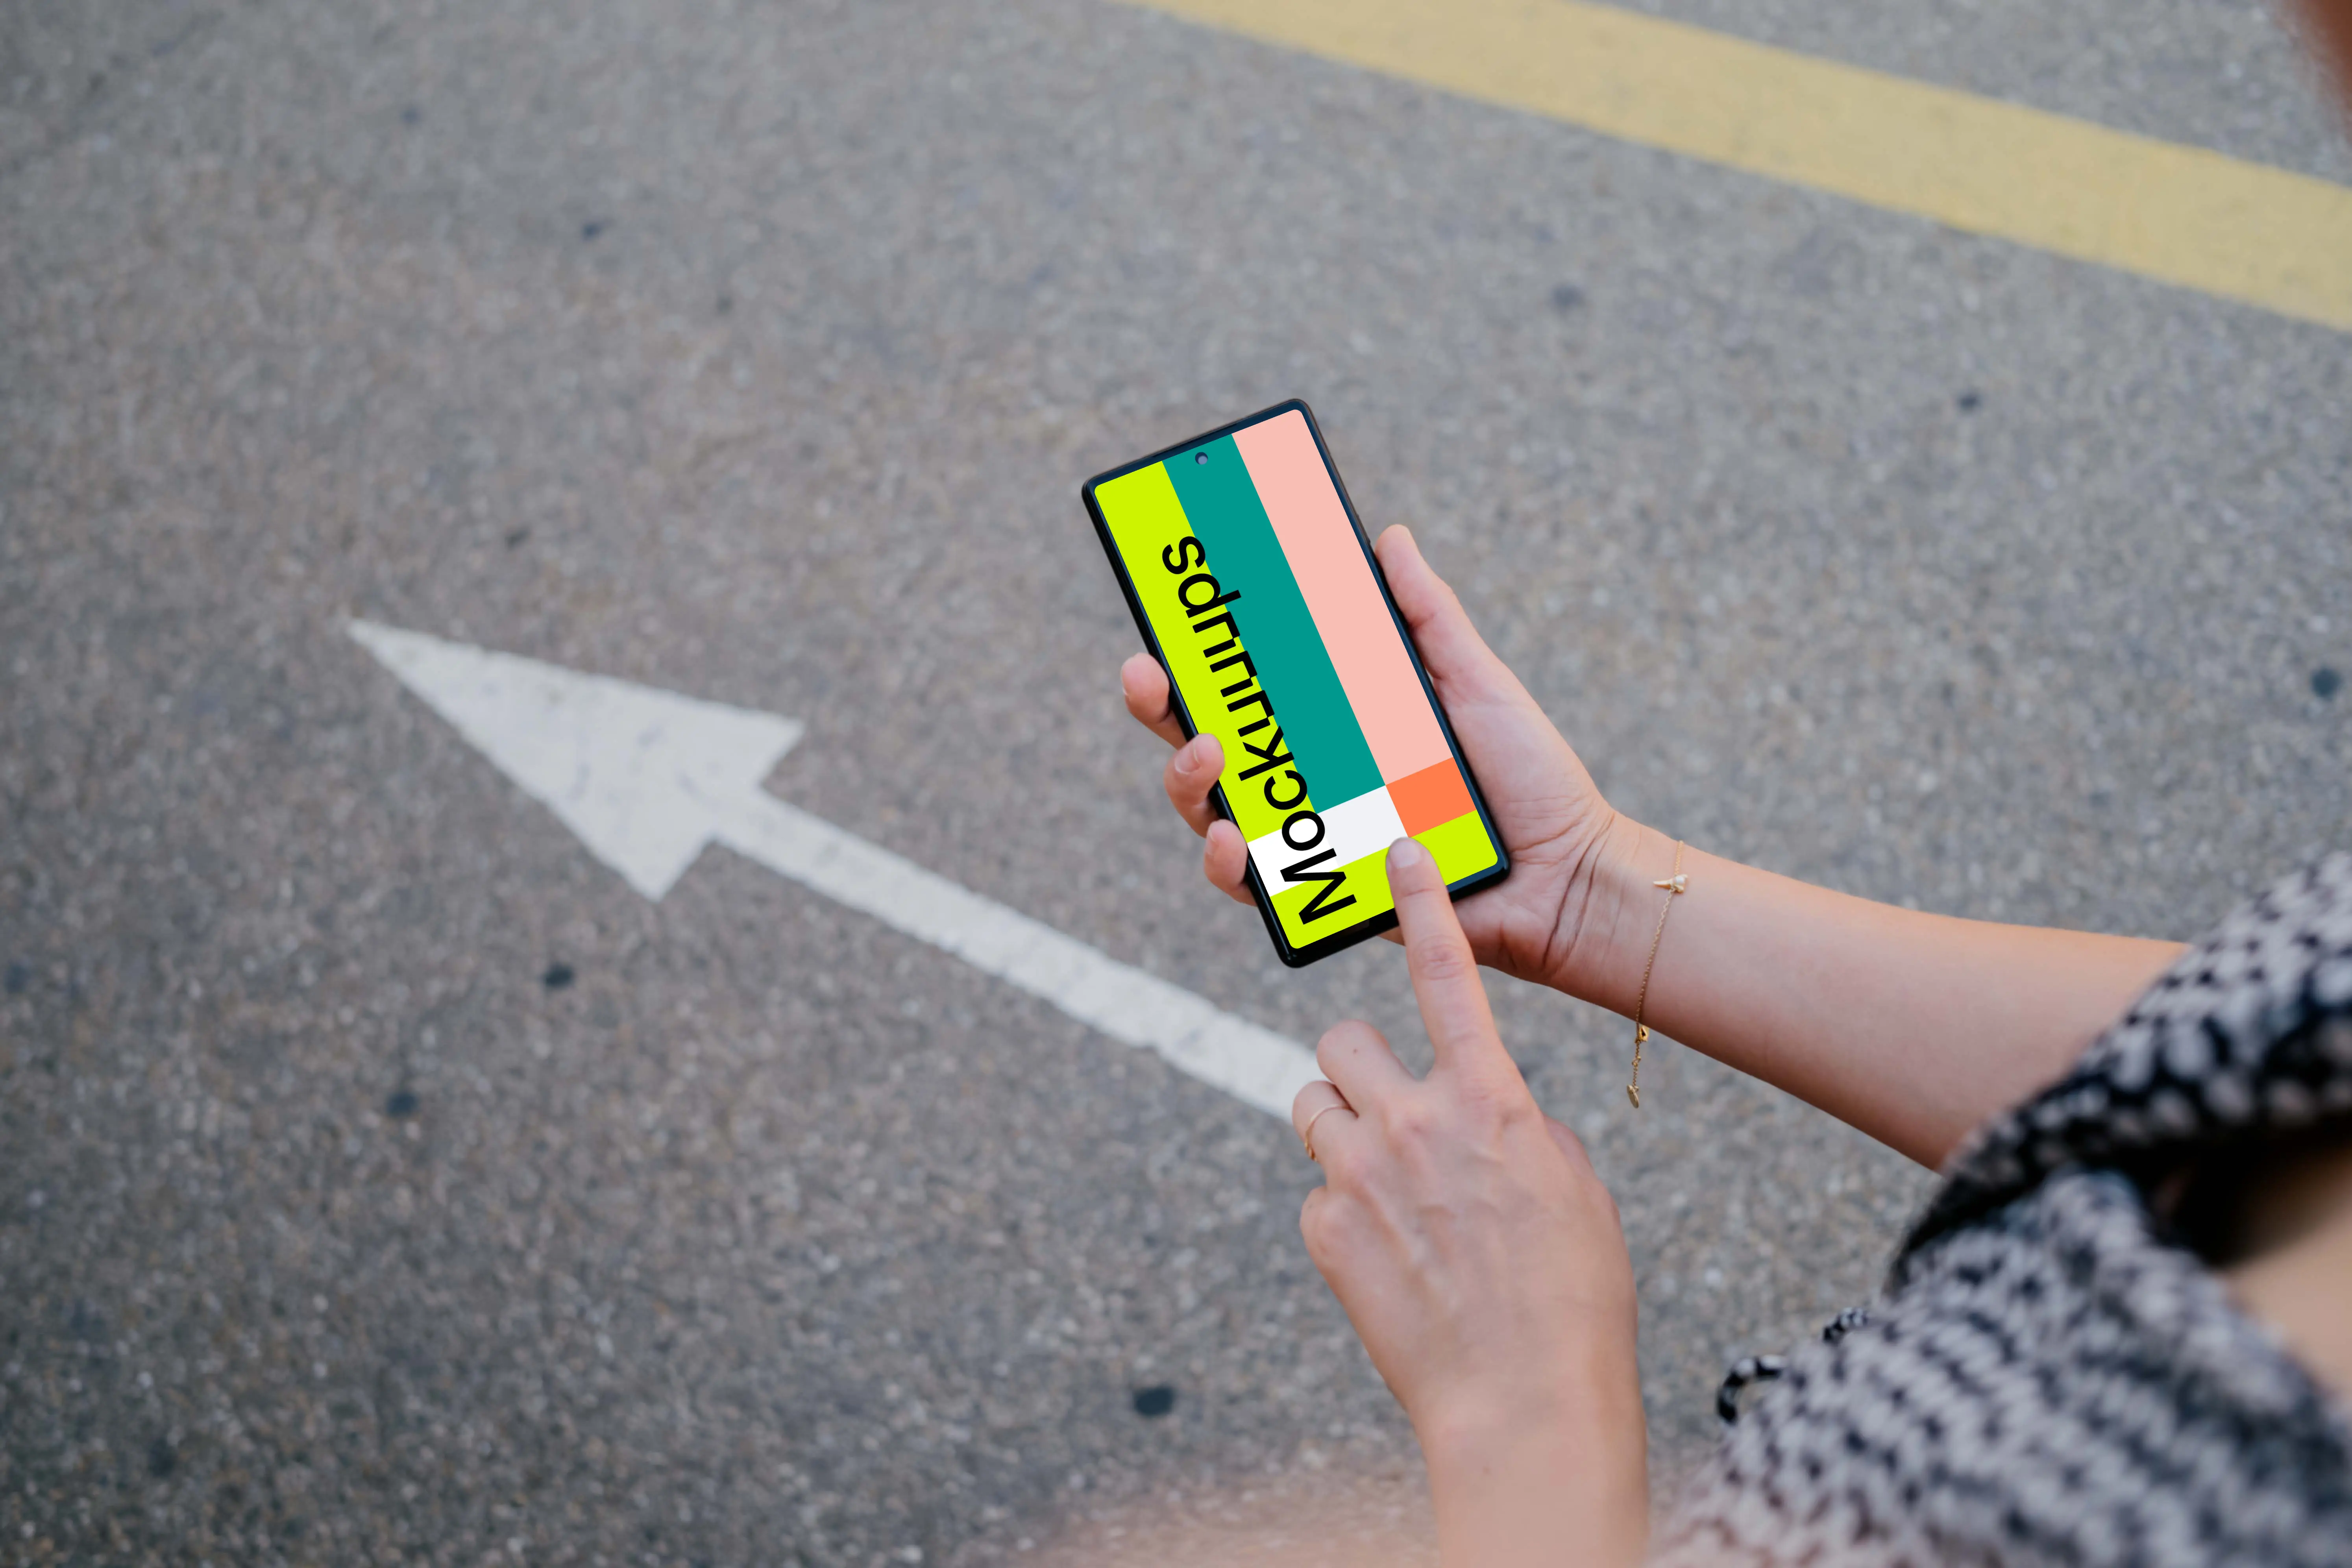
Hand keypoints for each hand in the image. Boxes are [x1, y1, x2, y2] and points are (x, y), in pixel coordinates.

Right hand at [1120, 524, 1620, 992]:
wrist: (1569, 875)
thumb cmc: (1529, 781)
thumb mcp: (1476, 682)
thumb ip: (1427, 616)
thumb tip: (1389, 538)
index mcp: (1338, 724)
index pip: (1251, 685)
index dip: (1200, 655)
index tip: (1170, 615)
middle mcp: (1312, 780)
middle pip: (1208, 741)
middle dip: (1160, 706)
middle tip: (1146, 673)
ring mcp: (1313, 838)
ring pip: (1212, 811)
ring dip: (1187, 779)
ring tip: (1205, 752)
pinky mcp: (1327, 897)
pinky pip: (1255, 886)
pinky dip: (1230, 864)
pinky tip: (1229, 839)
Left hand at [1292, 839, 1646, 1566]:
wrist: (1522, 1401)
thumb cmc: (1569, 1298)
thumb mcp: (1571, 1188)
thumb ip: (1517, 1128)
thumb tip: (1481, 1117)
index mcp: (1490, 1101)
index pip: (1448, 976)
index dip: (1422, 907)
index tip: (1398, 854)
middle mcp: (1414, 1122)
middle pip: (1341, 1041)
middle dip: (1357, 1067)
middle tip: (1386, 1111)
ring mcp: (1359, 1175)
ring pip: (1313, 1107)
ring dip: (1341, 1132)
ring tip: (1386, 1190)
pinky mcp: (1323, 1229)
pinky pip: (1316, 1192)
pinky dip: (1342, 1215)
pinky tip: (1388, 1259)